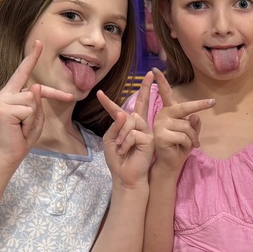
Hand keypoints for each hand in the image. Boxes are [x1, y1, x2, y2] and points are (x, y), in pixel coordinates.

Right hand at [0, 40, 73, 165]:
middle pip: (34, 92)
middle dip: (37, 112)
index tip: (39, 43)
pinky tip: (18, 129)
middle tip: (24, 128)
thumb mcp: (35, 119)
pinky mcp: (2, 108)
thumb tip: (34, 86)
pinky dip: (29, 123)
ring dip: (33, 119)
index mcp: (12, 94)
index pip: (23, 73)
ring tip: (21, 128)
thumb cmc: (21, 137)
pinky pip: (29, 110)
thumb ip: (37, 103)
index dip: (32, 57)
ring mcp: (2, 100)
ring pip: (32, 101)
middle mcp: (4, 94)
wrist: (6, 155)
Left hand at [98, 71, 153, 187]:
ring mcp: (147, 131)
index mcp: (129, 126)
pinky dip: (126, 142)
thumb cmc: (118, 160)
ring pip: (131, 120)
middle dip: (145, 89)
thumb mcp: (110, 140)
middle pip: (137, 106)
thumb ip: (115, 125)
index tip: (101, 92)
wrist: (126, 176)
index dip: (112, 100)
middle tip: (152, 75)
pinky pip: (134, 132)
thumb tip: (125, 113)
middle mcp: (140, 126)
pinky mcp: (150, 139)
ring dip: (122, 134)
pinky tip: (127, 151)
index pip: (123, 109)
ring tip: (122, 147)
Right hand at [150, 68, 214, 173]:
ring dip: (193, 137)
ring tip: (190, 144)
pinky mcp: (161, 135)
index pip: (165, 94)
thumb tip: (195, 116)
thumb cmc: (181, 146)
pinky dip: (189, 143)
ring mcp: (160, 124)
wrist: (171, 163)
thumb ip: (194, 124)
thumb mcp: (191, 133)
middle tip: (212, 102)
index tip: (155, 70)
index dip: (161, 82)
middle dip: (200, 105)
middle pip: (184, 107)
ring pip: (187, 126)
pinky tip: (183, 148)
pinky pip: (184, 136)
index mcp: (169, 112)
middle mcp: (163, 115)